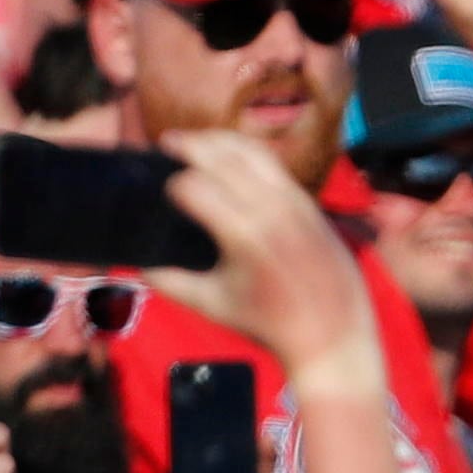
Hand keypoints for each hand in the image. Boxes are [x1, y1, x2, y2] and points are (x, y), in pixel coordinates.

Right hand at [149, 131, 377, 385]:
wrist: (333, 332)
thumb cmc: (270, 322)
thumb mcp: (212, 304)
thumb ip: (169, 280)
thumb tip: (139, 260)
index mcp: (245, 235)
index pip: (195, 186)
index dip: (171, 184)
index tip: (159, 187)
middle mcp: (273, 210)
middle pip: (222, 156)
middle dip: (190, 144)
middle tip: (165, 142)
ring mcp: (296, 202)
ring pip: (253, 151)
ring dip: (219, 140)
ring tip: (194, 141)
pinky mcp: (311, 202)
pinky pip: (275, 164)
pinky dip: (246, 153)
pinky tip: (229, 156)